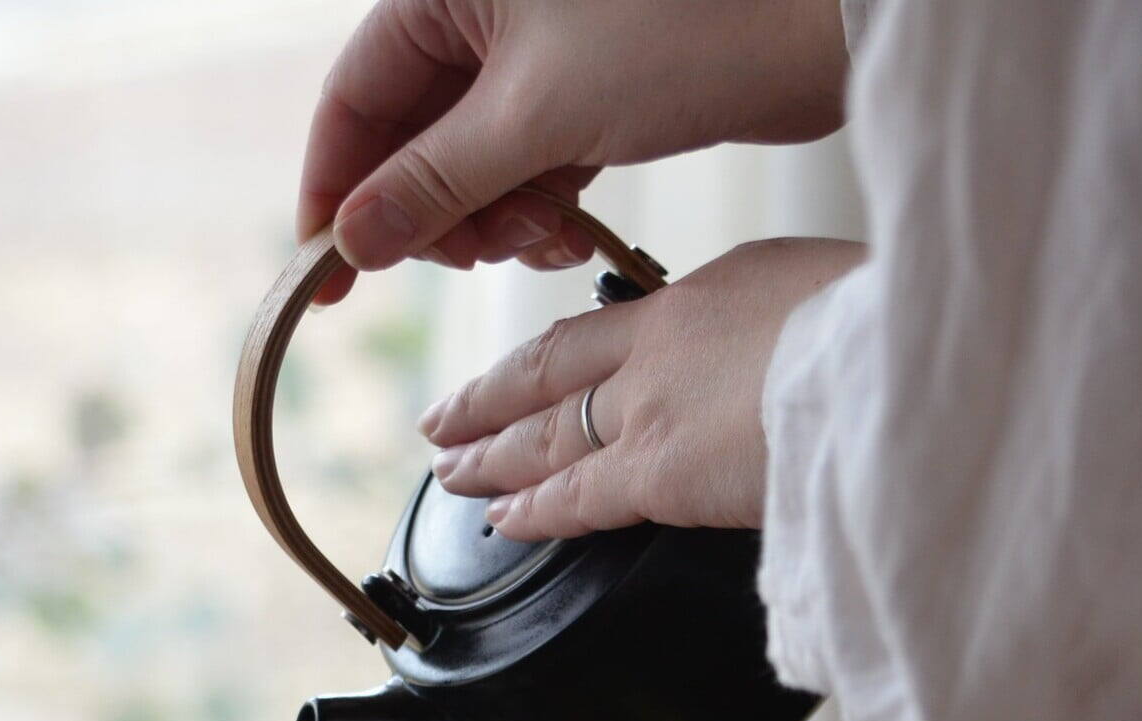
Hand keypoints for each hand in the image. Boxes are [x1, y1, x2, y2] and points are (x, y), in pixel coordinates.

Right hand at [300, 0, 848, 302]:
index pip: (355, 95)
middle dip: (431, 212)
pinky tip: (561, 230)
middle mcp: (484, 8)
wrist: (816, 25)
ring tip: (535, 234)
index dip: (335, 190)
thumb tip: (352, 239)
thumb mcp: (534, 117)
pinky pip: (523, 166)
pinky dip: (533, 208)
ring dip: (488, 220)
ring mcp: (536, 50)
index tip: (325, 273)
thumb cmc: (683, 30)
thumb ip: (433, 182)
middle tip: (466, 258)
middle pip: (409, 138)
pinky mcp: (584, 89)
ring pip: (468, 163)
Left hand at [421, 236, 863, 537]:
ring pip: (546, 435)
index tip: (520, 371)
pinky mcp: (656, 470)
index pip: (607, 329)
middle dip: (491, 400)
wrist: (904, 360)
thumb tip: (792, 363)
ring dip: (492, 457)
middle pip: (551, 373)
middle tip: (444, 422)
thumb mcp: (838, 297)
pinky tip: (499, 521)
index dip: (553, 355)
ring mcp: (652, 408)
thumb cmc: (901, 329)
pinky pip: (574, 496)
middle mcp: (663, 343)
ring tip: (451, 472)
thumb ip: (788, 333)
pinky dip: (531, 509)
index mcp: (711, 293)